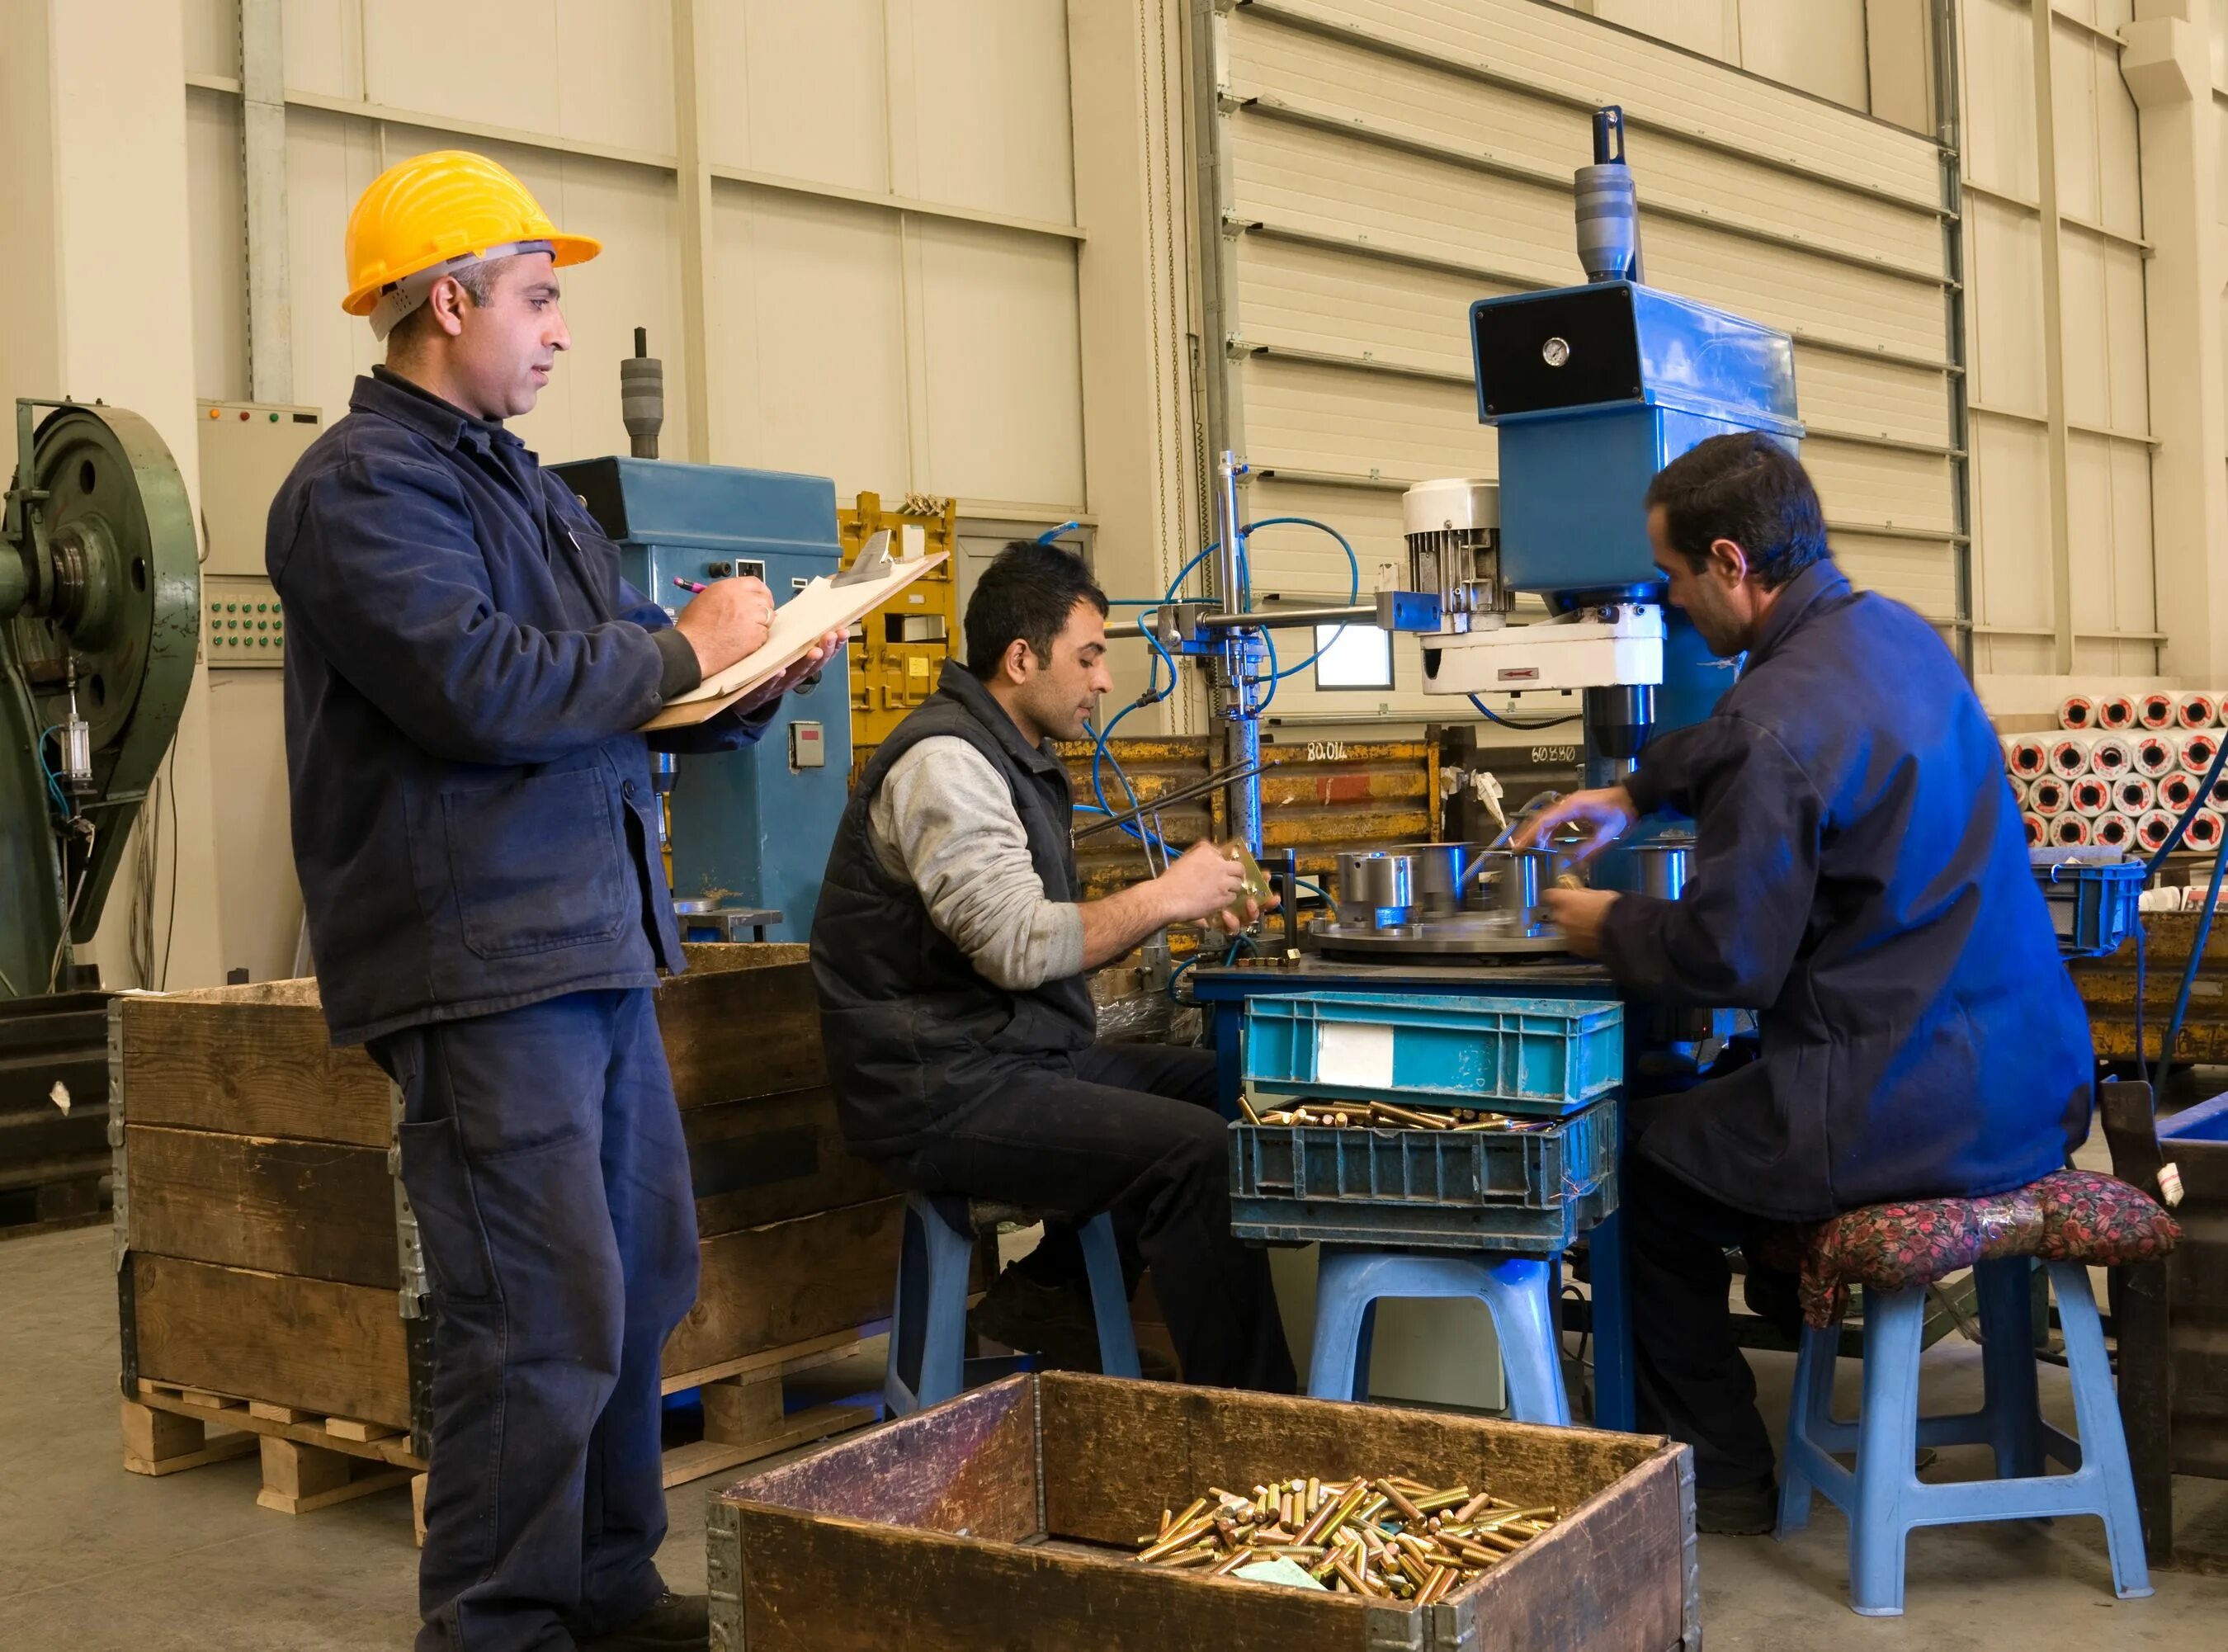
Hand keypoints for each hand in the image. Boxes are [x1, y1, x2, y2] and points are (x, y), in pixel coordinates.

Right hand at [673, 575, 774, 676]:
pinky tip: (747, 640)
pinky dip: (759, 637)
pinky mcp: (755, 636)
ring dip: (763, 622)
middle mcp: (743, 600)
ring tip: (750, 629)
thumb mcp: (705, 598)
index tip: (761, 597)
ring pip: (769, 616)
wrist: (692, 648)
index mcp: (729, 588)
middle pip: (765, 599)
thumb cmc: (692, 626)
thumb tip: (739, 598)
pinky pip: (765, 633)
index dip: (761, 590)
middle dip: (764, 607)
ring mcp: (751, 618)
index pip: (756, 583)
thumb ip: (725, 595)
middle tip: (758, 616)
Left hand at [728, 629, 846, 716]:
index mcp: (801, 665)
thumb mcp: (781, 652)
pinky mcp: (762, 690)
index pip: (823, 653)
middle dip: (826, 649)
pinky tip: (781, 670)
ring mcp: (781, 684)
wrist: (746, 695)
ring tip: (816, 651)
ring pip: (798, 673)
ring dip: (808, 662)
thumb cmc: (767, 670)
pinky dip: (775, 678)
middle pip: (815, 663)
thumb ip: (789, 637)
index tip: (843, 631)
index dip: (835, 645)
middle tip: (831, 636)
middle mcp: (795, 675)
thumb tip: (797, 611)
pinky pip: (769, 684)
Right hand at [1156, 840, 1250, 929]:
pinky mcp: (1223, 897)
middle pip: (1239, 867)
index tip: (1220, 867)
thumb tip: (1206, 852)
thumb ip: (1197, 854)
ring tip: (1223, 891)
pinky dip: (1227, 899)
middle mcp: (1219, 864)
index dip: (1222, 862)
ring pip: (1238, 883)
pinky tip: (1218, 900)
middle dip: (1236, 873)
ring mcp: (1223, 881)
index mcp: (1207, 852)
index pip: (1222, 853)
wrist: (1168, 897)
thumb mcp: (1183, 859)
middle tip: (1231, 879)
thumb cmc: (1171, 880)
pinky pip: (1232, 897)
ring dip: (1232, 887)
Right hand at [1514, 785, 1637, 864]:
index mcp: (1573, 807)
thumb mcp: (1606, 836)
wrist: (1633, 798)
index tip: (1520, 846)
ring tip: (1528, 846)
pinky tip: (1547, 840)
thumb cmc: (1621, 815)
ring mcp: (1571, 803)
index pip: (1544, 821)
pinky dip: (1548, 828)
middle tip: (1517, 847)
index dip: (1530, 834)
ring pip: (1547, 817)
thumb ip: (1588, 851)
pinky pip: (1556, 817)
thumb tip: (1571, 864)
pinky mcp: (1575, 806)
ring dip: (1537, 831)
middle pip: (1541, 818)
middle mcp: (1568, 803)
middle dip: (1528, 833)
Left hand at [1542, 887, 1618, 958]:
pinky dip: (1580, 940)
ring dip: (1573, 927)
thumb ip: (1585, 895)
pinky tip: (1593, 938)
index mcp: (1566, 900)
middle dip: (1566, 913)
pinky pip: (1574, 942)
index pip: (1550, 894)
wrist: (1625, 931)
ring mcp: (1568, 934)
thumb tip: (1582, 895)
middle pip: (1557, 913)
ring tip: (1590, 927)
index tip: (1561, 895)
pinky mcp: (1576, 949)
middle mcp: (1562, 917)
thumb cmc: (1615, 909)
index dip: (1556, 895)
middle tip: (1580, 912)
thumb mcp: (1600, 894)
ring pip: (1565, 929)